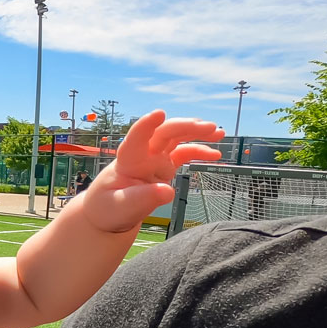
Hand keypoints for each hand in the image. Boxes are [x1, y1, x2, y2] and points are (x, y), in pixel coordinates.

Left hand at [80, 110, 223, 232]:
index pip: (136, 139)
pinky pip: (183, 153)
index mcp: (128, 162)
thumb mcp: (120, 208)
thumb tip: (168, 191)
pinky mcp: (164, 166)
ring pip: (176, 138)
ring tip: (218, 132)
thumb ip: (141, 200)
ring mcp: (155, 159)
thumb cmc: (108, 208)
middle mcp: (143, 155)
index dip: (146, 126)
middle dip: (185, 127)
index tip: (159, 114)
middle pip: (163, 133)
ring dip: (196, 132)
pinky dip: (199, 151)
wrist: (109, 213)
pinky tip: (215, 154)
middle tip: (209, 127)